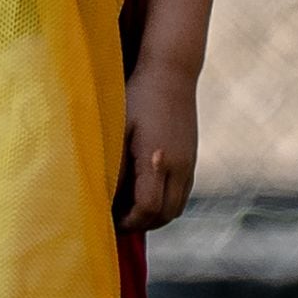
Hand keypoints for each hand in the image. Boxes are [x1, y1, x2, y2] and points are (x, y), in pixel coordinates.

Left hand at [114, 58, 200, 232]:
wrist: (171, 73)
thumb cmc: (136, 97)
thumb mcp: (118, 129)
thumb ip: (115, 166)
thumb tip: (105, 197)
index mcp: (157, 159)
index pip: (147, 208)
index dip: (128, 221)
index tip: (109, 220)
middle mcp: (179, 166)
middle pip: (165, 215)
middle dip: (140, 224)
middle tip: (116, 220)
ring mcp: (189, 164)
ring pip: (176, 208)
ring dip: (154, 217)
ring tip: (128, 210)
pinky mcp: (191, 160)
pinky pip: (181, 195)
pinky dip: (164, 204)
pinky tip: (143, 194)